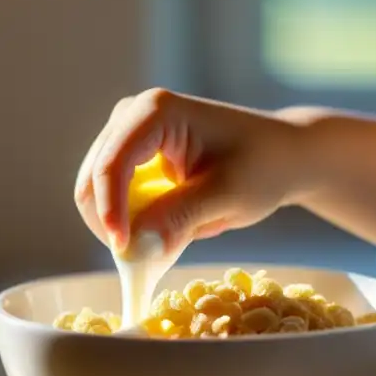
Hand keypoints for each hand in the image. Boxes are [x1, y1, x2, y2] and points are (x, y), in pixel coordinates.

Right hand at [73, 88, 301, 252]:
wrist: (282, 156)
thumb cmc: (263, 166)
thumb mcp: (228, 194)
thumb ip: (180, 217)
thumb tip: (135, 249)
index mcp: (155, 111)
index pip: (113, 165)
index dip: (111, 211)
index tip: (125, 251)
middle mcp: (132, 116)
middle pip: (93, 180)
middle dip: (113, 224)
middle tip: (143, 264)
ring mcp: (128, 137)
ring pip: (97, 195)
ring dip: (124, 228)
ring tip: (164, 250)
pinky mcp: (133, 160)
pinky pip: (115, 200)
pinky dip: (133, 225)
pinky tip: (167, 236)